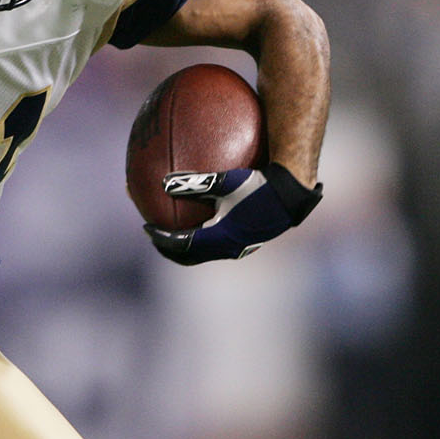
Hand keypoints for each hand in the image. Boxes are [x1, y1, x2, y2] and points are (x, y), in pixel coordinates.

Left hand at [145, 162, 321, 264]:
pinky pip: (217, 245)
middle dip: (169, 248)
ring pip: (203, 254)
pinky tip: (203, 220)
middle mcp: (228, 248)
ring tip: (173, 233)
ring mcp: (239, 247)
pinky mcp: (247, 242)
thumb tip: (163, 182)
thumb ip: (195, 182)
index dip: (161, 238)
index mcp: (219, 238)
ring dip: (185, 246)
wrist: (292, 196)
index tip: (147, 227)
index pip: (181, 245)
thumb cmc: (260, 184)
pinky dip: (202, 239)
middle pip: (189, 257)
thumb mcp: (226, 181)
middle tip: (155, 236)